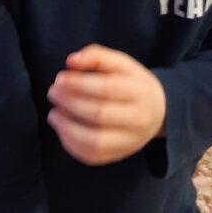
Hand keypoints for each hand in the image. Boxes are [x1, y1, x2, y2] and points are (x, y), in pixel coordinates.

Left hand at [47, 44, 166, 166]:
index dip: (79, 83)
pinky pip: (91, 156)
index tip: (60, 78)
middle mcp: (138, 119)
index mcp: (139, 92)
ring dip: (66, 127)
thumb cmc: (132, 84)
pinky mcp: (118, 156)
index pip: (108, 88)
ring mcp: (129, 141)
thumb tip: (71, 61)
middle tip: (53, 92)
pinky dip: (70, 143)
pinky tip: (61, 128)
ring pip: (94, 141)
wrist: (158, 113)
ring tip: (53, 114)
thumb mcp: (121, 64)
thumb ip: (96, 56)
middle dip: (69, 103)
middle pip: (99, 114)